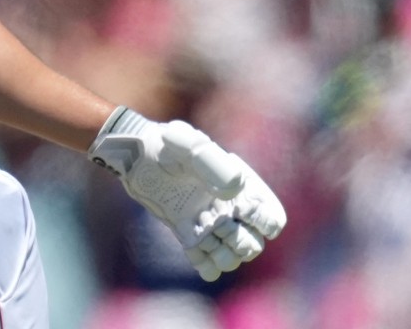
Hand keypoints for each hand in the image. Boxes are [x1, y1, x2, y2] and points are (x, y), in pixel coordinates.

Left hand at [89, 106, 285, 281]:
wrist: (138, 156)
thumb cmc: (167, 144)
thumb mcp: (187, 144)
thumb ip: (212, 162)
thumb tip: (234, 190)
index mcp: (242, 188)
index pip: (272, 219)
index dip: (263, 222)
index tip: (240, 211)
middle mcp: (230, 209)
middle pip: (254, 244)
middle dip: (242, 242)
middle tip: (218, 225)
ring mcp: (210, 225)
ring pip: (233, 258)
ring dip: (224, 256)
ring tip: (204, 237)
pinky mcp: (190, 236)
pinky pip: (208, 266)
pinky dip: (205, 265)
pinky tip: (192, 246)